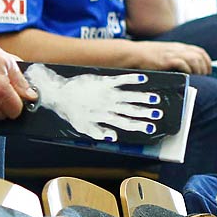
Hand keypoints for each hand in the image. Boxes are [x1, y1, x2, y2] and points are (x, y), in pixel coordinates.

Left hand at [24, 63, 168, 142]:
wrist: (58, 94)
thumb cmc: (71, 111)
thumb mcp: (82, 128)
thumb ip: (99, 133)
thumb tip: (114, 138)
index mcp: (104, 118)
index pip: (125, 124)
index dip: (139, 126)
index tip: (152, 128)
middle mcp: (107, 106)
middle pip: (130, 110)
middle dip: (145, 112)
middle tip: (159, 113)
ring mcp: (106, 93)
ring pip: (128, 96)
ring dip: (143, 98)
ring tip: (156, 99)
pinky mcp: (103, 81)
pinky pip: (120, 80)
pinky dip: (131, 79)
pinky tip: (143, 79)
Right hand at [132, 40, 212, 75]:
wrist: (132, 54)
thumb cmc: (147, 56)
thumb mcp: (164, 53)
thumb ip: (175, 58)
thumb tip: (185, 69)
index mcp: (178, 47)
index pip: (200, 51)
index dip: (207, 62)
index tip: (208, 71)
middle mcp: (177, 49)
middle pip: (200, 55)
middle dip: (205, 67)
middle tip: (205, 77)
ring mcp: (171, 54)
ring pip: (194, 59)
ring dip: (198, 70)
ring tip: (198, 78)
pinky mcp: (166, 60)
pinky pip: (182, 64)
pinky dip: (187, 71)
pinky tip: (187, 77)